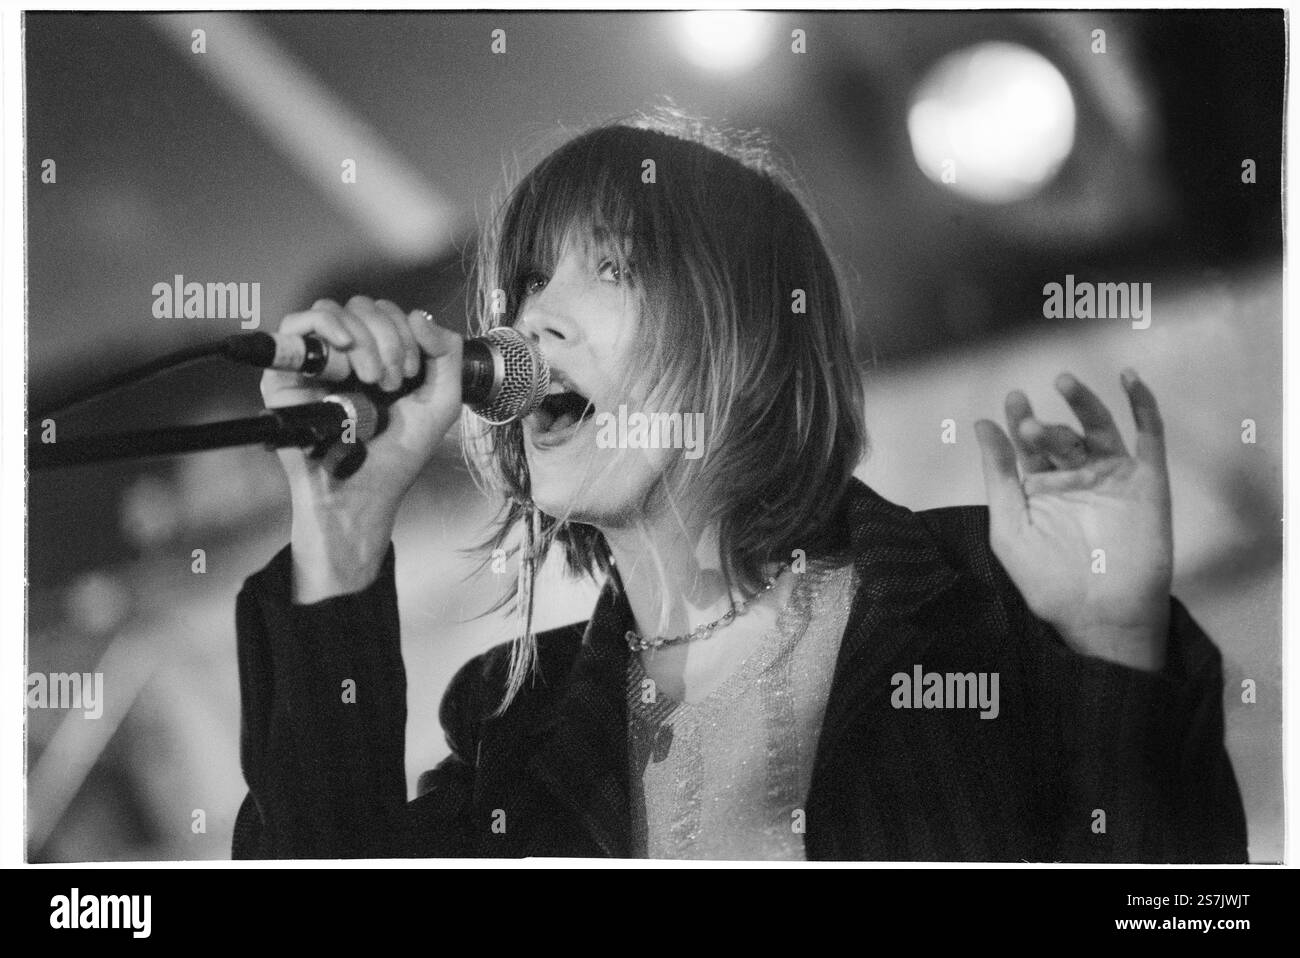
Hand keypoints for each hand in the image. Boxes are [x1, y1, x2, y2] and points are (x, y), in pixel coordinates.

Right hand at [261, 296, 463, 600]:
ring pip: (333, 310)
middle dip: (388, 338)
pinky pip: (298, 324)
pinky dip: (326, 325)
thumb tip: (419, 315)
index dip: (406, 332)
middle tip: (393, 381)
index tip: (411, 373)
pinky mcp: (284, 371)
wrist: (364, 492)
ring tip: (372, 378)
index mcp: (380, 356)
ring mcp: (314, 360)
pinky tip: (344, 347)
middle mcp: (345, 354)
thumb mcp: (441, 402)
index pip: (388, 312)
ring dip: (363, 338)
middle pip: (362, 306)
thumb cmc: (397, 455)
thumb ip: (445, 354)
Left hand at [974, 370, 1171, 671]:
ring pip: (1098, 427)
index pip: (1028, 444)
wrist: (1100, 616)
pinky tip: (1128, 380)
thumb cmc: (1048, 581)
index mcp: (1040, 488)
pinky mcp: (1147, 481)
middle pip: (1059, 435)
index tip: (1012, 401)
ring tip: (1064, 383)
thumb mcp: (1009, 524)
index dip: (1019, 419)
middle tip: (1027, 422)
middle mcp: (1075, 478)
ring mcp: (1111, 477)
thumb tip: (981, 425)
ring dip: (1083, 402)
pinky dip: (1142, 405)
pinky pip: (1148, 436)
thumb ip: (997, 474)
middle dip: (1042, 425)